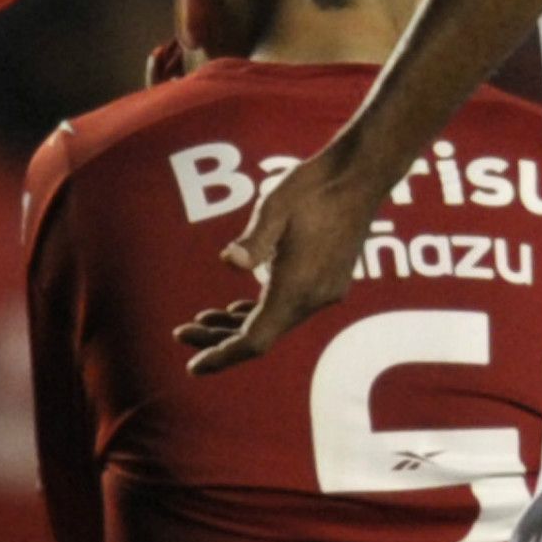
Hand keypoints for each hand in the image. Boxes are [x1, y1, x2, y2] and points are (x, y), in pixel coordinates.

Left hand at [175, 147, 377, 372]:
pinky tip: (234, 307)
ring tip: (200, 321)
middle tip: (181, 334)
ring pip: (274, 323)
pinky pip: (287, 309)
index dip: (222, 356)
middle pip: (261, 336)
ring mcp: (324, 291)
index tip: (193, 366)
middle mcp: (314, 298)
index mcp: (297, 286)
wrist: (360, 175)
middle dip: (220, 340)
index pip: (255, 340)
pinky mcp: (328, 282)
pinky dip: (259, 312)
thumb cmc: (314, 186)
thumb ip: (253, 240)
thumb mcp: (275, 206)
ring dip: (237, 326)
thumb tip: (229, 262)